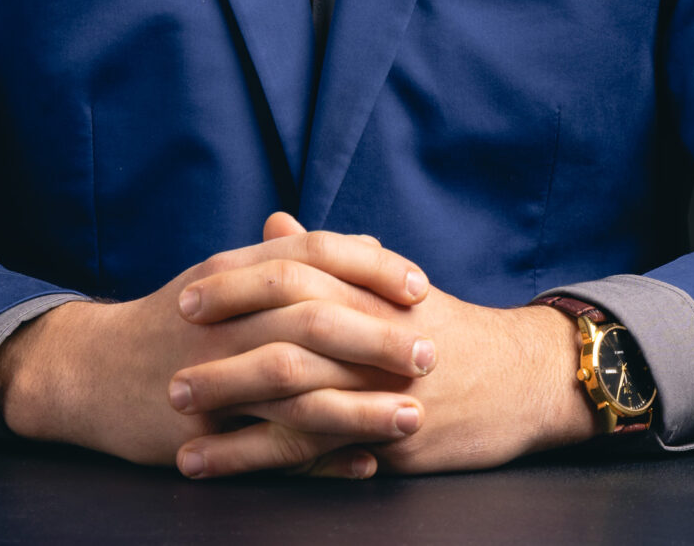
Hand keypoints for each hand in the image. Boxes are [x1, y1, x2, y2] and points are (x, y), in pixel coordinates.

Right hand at [0, 219, 435, 475]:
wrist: (89, 372)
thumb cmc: (172, 321)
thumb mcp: (227, 277)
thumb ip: (296, 258)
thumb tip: (371, 246)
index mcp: (232, 273)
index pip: (312, 255)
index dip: (371, 269)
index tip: (421, 286)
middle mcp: (222, 319)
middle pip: (311, 319)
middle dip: (377, 338)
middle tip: (430, 354)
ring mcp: (209, 377)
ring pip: (296, 390)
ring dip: (360, 406)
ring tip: (412, 418)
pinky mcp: (201, 434)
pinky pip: (270, 450)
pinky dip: (321, 459)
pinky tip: (365, 463)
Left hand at [170, 213, 598, 476]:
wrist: (525, 380)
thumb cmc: (448, 329)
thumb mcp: (391, 285)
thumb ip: (330, 256)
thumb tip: (275, 221)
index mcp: (371, 291)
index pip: (294, 278)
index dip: (237, 288)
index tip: (187, 297)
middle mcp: (375, 338)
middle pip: (287, 340)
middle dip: (223, 358)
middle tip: (168, 369)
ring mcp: (384, 392)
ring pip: (298, 404)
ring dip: (234, 420)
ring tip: (178, 431)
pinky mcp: (392, 442)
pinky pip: (321, 455)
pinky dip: (266, 464)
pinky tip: (225, 471)